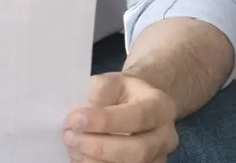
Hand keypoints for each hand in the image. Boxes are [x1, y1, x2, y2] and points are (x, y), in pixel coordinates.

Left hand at [64, 73, 178, 162]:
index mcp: (159, 106)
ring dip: (95, 161)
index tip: (74, 120)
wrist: (139, 102)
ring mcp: (159, 156)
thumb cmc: (123, 92)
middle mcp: (165, 135)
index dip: (104, 122)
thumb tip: (83, 116)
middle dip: (99, 147)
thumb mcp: (111, 81)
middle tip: (69, 137)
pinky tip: (81, 158)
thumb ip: (98, 93)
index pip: (136, 117)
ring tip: (73, 148)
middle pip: (138, 150)